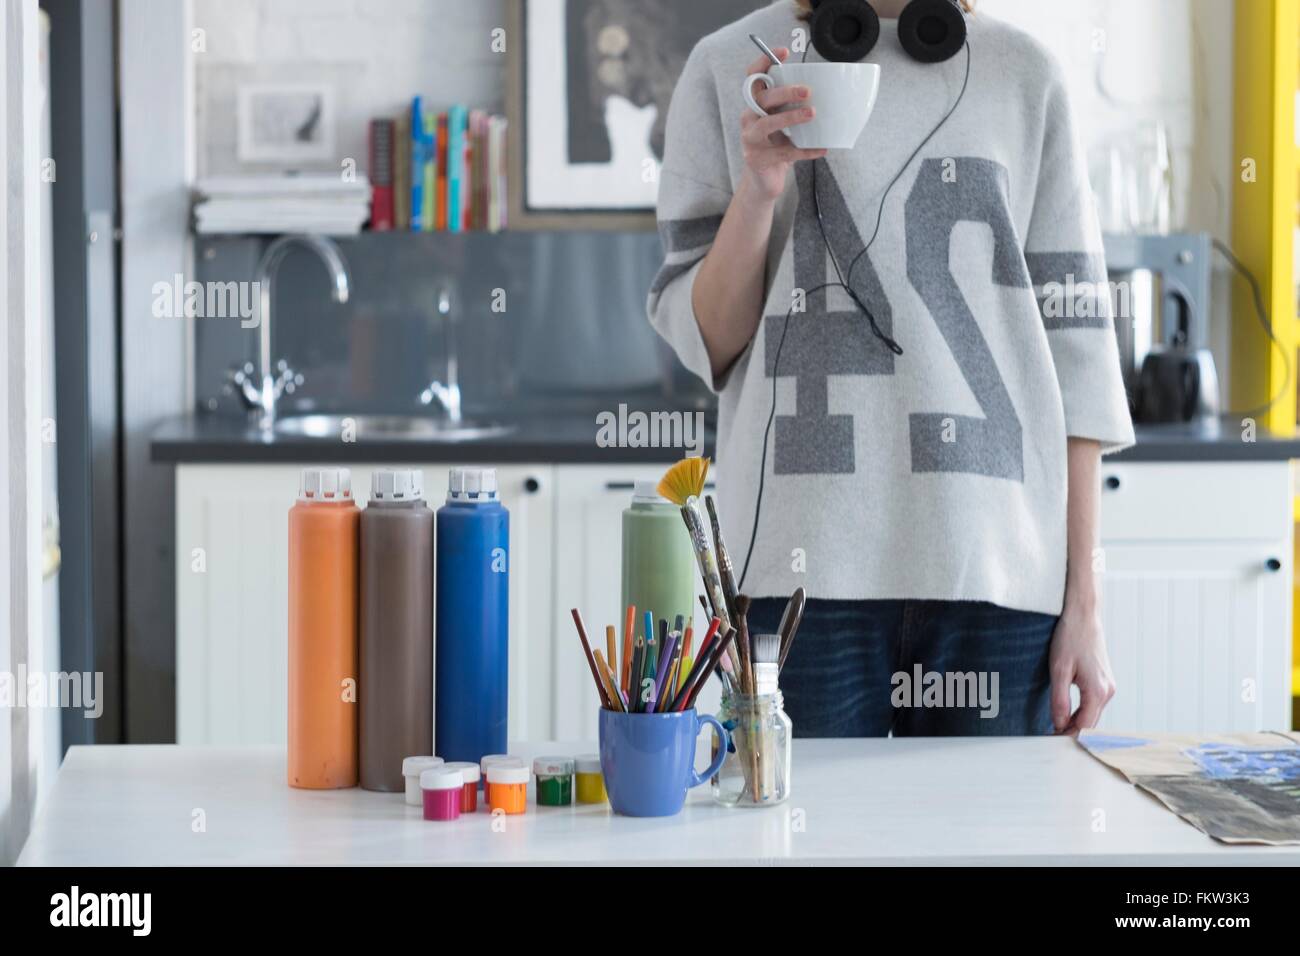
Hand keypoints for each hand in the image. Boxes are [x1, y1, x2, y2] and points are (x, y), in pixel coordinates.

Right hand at [740, 47, 826, 202]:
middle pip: (762, 98)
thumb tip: (831, 92)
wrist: (764, 181)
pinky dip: (805, 150)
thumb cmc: (777, 145)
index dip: (764, 62)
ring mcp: (750, 139)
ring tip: (812, 114)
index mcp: (755, 105)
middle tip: (807, 90)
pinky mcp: (757, 159)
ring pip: (767, 124)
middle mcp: (748, 118)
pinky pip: (784, 153)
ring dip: (790, 117)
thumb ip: (794, 107)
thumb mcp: (783, 123)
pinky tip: (822, 148)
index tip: (784, 52)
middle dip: (784, 92)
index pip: (753, 77)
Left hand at [1049, 595, 1115, 734]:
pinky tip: (1066, 712)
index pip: (1084, 726)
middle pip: (1090, 723)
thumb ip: (1059, 699)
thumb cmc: (1069, 638)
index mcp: (1098, 691)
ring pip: (1092, 714)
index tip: (1050, 741)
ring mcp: (1109, 686)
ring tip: (1054, 726)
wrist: (1083, 616)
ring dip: (1076, 722)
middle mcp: (1108, 691)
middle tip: (1049, 736)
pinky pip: (1093, 703)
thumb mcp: (1058, 670)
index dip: (1067, 736)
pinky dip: (1081, 711)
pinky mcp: (1105, 681)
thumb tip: (1058, 724)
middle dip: (1071, 731)